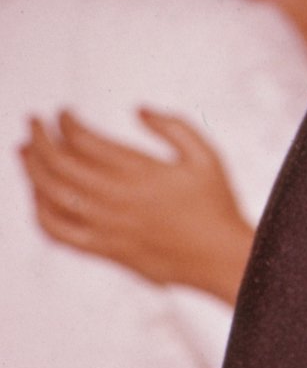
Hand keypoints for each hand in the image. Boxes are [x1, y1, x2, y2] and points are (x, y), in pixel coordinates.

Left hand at [20, 108, 256, 303]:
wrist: (220, 258)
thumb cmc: (217, 205)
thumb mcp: (207, 156)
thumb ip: (174, 126)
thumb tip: (138, 109)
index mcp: (141, 173)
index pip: (85, 140)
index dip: (67, 122)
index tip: (64, 113)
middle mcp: (117, 199)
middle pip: (59, 164)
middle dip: (40, 138)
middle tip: (34, 122)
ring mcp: (106, 226)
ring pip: (51, 194)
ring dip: (31, 169)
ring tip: (26, 151)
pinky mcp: (103, 249)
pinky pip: (56, 231)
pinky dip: (39, 211)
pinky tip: (39, 196)